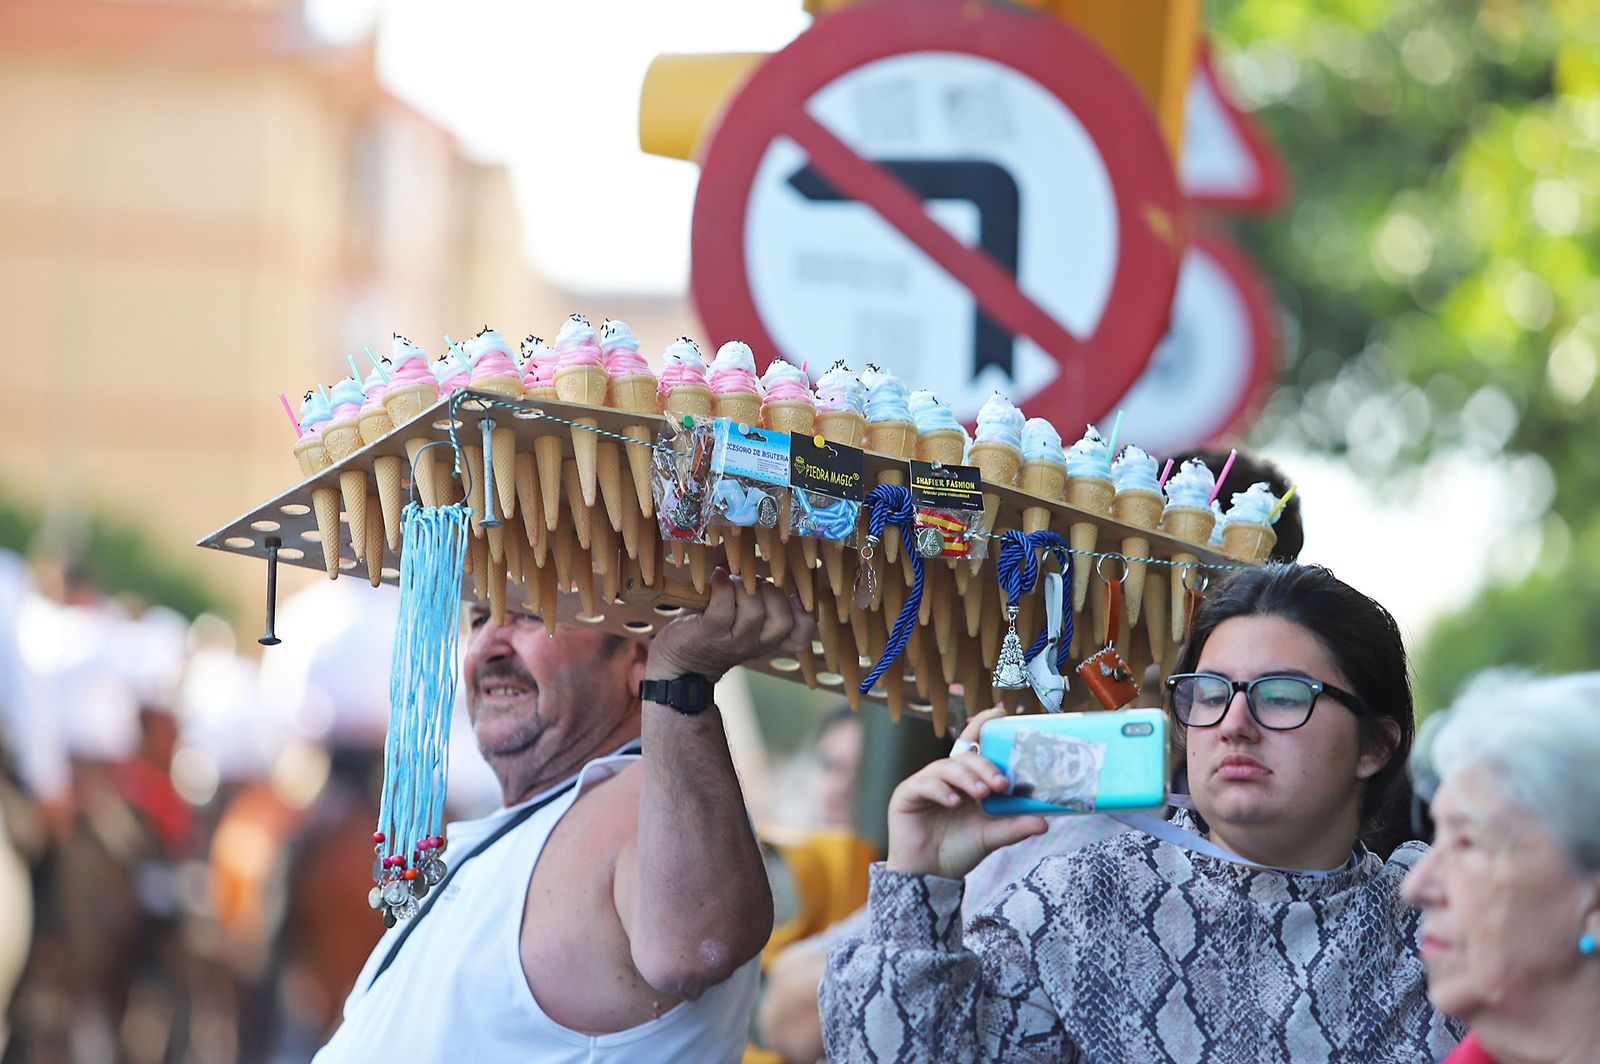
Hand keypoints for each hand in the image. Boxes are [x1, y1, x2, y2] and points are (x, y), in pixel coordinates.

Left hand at [647, 570, 815, 684]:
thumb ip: (754, 598)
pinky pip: (723, 608)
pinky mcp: (709, 634)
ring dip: (744, 587)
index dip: (805, 616)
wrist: (677, 663)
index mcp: (767, 640)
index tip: (794, 597)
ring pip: (754, 612)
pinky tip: (717, 577)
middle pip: (782, 620)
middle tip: (751, 583)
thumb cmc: (709, 629)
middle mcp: (755, 644)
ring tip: (731, 580)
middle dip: (770, 592)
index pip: (800, 636)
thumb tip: (757, 559)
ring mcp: (733, 642)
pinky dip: (723, 586)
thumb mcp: (738, 619)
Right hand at [884, 707, 1047, 879]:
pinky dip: (941, 790)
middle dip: (985, 766)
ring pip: (946, 767)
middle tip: (1001, 784)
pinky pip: (924, 784)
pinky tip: (954, 802)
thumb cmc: (957, 851)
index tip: (1000, 714)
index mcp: (966, 780)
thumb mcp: (990, 836)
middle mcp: (945, 777)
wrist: (930, 878)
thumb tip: (1044, 821)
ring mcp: (924, 784)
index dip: (983, 725)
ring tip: (982, 794)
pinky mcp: (906, 795)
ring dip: (967, 778)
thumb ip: (1013, 826)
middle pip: (965, 756)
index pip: (974, 745)